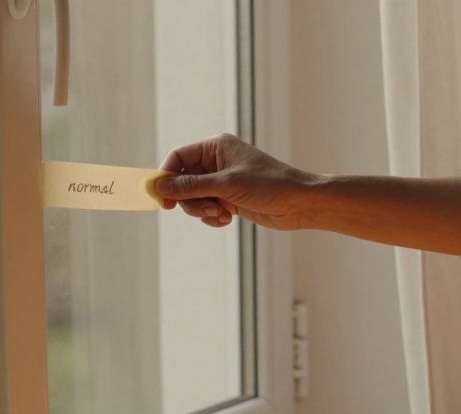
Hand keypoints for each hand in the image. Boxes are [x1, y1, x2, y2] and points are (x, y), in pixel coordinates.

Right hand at [156, 133, 317, 229]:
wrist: (300, 204)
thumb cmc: (269, 185)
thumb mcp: (226, 185)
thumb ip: (191, 186)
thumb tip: (160, 186)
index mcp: (216, 147)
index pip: (178, 158)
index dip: (167, 177)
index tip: (162, 199)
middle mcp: (217, 162)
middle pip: (183, 181)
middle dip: (190, 200)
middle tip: (206, 210)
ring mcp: (223, 181)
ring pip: (194, 198)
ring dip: (203, 210)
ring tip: (222, 215)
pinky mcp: (230, 199)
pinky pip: (208, 209)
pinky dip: (213, 217)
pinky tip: (229, 219)